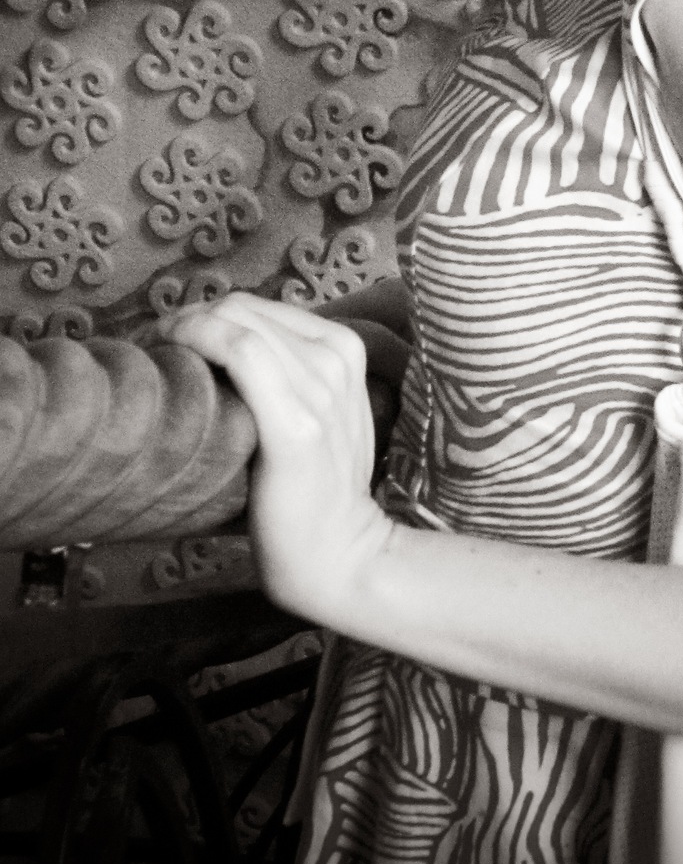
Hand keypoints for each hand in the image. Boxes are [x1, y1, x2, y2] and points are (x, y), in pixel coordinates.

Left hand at [163, 292, 395, 624]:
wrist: (342, 557)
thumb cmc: (316, 494)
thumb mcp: (321, 415)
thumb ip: (291, 375)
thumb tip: (221, 348)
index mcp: (344, 350)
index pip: (259, 307)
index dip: (208, 314)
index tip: (174, 339)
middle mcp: (335, 361)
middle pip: (243, 309)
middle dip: (190, 318)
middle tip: (157, 352)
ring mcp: (319, 391)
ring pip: (237, 322)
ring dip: (185, 329)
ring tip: (159, 361)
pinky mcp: (296, 426)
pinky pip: (241, 351)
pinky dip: (200, 340)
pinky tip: (174, 358)